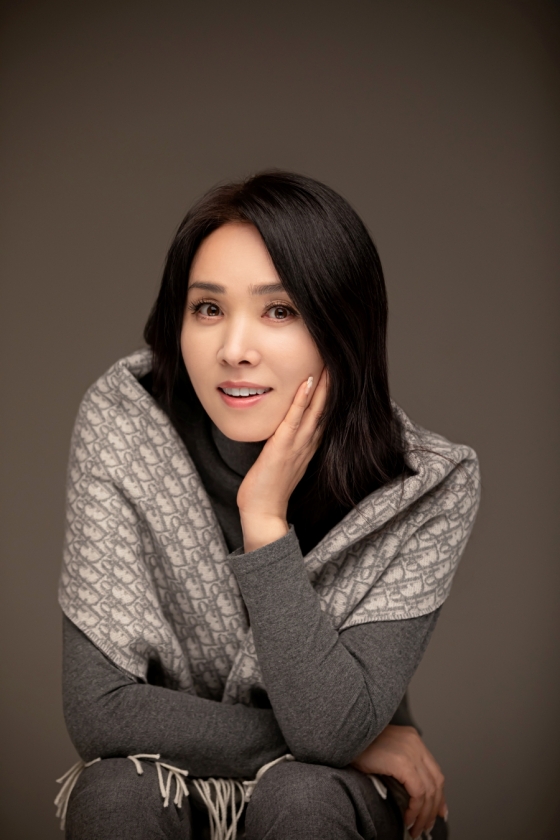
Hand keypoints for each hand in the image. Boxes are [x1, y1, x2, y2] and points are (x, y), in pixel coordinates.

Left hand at [237, 368, 327, 551]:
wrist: (263, 512)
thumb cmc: (267, 488)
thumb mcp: (281, 461)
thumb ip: (286, 444)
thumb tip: (283, 429)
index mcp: (308, 446)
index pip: (323, 415)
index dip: (331, 394)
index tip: (336, 373)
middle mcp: (308, 444)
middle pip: (325, 409)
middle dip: (333, 385)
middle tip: (339, 360)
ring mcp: (297, 445)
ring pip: (315, 410)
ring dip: (323, 386)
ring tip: (330, 363)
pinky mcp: (283, 447)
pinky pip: (294, 419)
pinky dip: (302, 400)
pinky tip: (307, 382)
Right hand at [351, 725, 446, 838]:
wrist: (341, 739)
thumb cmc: (357, 749)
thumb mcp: (385, 756)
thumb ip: (403, 769)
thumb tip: (417, 795)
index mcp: (411, 738)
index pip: (434, 770)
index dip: (438, 795)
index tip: (437, 812)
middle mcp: (414, 741)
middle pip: (436, 780)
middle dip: (433, 808)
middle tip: (426, 826)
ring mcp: (410, 750)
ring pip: (429, 789)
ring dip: (424, 814)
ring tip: (415, 828)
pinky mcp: (402, 761)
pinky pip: (418, 792)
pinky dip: (416, 809)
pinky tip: (407, 818)